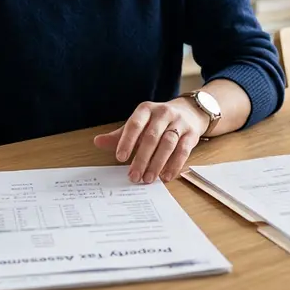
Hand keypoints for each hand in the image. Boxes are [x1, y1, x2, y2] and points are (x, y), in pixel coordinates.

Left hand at [93, 98, 209, 183]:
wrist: (189, 112)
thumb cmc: (157, 122)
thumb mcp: (139, 124)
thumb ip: (120, 135)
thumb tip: (97, 142)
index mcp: (146, 109)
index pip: (135, 124)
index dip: (127, 141)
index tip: (120, 158)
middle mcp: (163, 113)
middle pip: (151, 137)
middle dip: (142, 158)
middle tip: (133, 176)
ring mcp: (179, 123)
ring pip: (168, 144)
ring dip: (157, 163)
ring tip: (148, 179)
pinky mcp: (191, 134)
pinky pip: (183, 151)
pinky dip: (174, 165)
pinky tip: (165, 176)